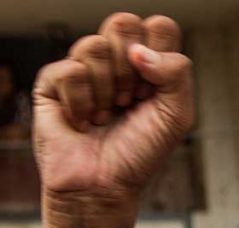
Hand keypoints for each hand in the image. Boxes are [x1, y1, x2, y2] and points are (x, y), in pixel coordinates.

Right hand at [33, 13, 192, 205]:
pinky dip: (82, 104)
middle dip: (132, 70)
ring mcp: (84, 67)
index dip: (160, 55)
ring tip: (106, 116)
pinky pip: (70, 71)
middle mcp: (117, 60)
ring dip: (108, 91)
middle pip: (124, 22)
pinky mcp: (53, 81)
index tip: (155, 91)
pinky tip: (83, 122)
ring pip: (95, 45)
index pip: (159, 26)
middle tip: (130, 101)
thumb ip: (177, 74)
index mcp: (150, 64)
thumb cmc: (141, 152)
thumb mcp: (178, 116)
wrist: (105, 186)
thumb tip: (139, 50)